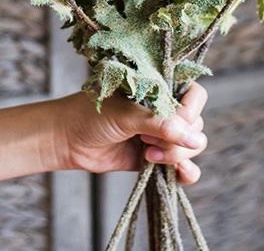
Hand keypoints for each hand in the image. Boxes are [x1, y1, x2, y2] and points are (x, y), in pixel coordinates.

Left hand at [55, 84, 207, 184]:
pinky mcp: (157, 158)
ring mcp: (162, 135)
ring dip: (175, 156)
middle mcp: (165, 110)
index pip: (195, 95)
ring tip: (147, 154)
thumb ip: (162, 125)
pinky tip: (178, 175)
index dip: (191, 110)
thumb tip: (195, 139)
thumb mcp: (128, 115)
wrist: (68, 139)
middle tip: (146, 139)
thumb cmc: (93, 114)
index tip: (177, 121)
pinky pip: (184, 168)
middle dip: (177, 139)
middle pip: (196, 125)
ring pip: (191, 147)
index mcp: (160, 88)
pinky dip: (186, 173)